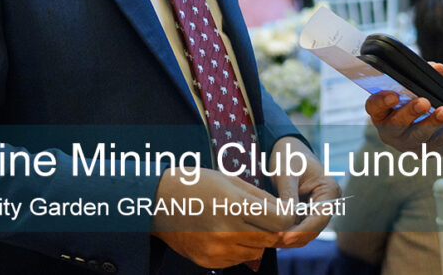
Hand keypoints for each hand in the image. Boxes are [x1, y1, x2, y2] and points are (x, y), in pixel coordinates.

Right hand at [152, 166, 293, 268]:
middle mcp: (226, 231)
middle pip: (271, 239)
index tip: (283, 210)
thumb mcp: (229, 180)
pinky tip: (224, 232)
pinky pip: (237, 260)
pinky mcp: (208, 261)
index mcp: (233, 204)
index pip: (280, 221)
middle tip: (264, 216)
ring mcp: (216, 250)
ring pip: (256, 252)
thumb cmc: (195, 184)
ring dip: (257, 240)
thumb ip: (260, 197)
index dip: (286, 216)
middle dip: (273, 228)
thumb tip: (285, 211)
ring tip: (240, 222)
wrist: (156, 203)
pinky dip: (238, 248)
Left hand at [266, 136, 341, 247]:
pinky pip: (298, 226)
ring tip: (270, 240)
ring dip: (290, 237)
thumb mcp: (286, 173)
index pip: (319, 218)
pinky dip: (287, 231)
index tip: (285, 238)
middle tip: (273, 241)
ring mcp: (317, 209)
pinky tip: (272, 234)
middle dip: (295, 236)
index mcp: (330, 190)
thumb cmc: (288, 156)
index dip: (303, 230)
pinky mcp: (306, 213)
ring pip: (306, 231)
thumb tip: (286, 220)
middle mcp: (328, 202)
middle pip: (314, 228)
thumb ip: (288, 196)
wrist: (286, 149)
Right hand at [365, 62, 442, 153]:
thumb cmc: (419, 98)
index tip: (393, 96)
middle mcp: (390, 131)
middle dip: (410, 113)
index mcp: (382, 112)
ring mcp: (408, 144)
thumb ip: (424, 75)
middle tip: (424, 102)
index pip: (374, 108)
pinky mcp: (427, 152)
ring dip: (432, 123)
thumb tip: (438, 69)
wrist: (436, 119)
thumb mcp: (418, 86)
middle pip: (395, 125)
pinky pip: (440, 144)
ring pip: (418, 136)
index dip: (381, 102)